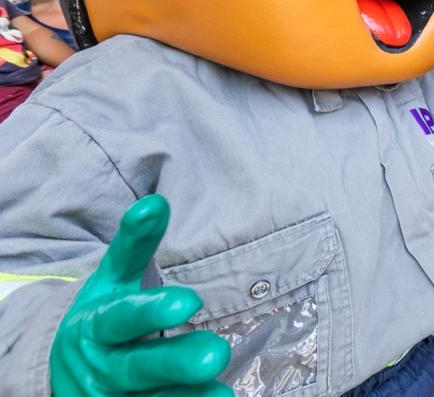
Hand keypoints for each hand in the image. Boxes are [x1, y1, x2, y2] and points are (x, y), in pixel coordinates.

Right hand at [50, 195, 231, 396]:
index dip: (152, 312)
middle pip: (138, 368)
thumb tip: (157, 202)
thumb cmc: (103, 316)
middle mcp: (103, 368)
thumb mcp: (112, 280)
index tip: (189, 302)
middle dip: (176, 363)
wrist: (63, 371)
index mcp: (98, 326)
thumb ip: (135, 243)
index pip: (122, 318)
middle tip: (215, 353)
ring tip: (223, 391)